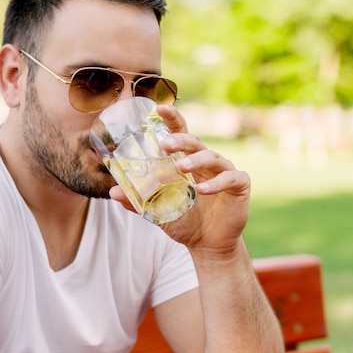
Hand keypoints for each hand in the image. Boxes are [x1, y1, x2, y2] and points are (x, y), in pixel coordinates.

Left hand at [109, 104, 249, 254]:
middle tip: (165, 145)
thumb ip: (138, 201)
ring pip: (213, 157)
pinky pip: (231, 177)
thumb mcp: (158, 212)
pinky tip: (203, 190)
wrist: (208, 245)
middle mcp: (206, 162)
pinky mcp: (239, 185)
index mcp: (187, 161)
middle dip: (180, 140)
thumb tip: (113, 191)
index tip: (159, 108)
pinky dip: (217, 182)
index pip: (180, 133)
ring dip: (196, 160)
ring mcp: (224, 171)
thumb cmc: (184, 222)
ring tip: (181, 168)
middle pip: (195, 142)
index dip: (172, 119)